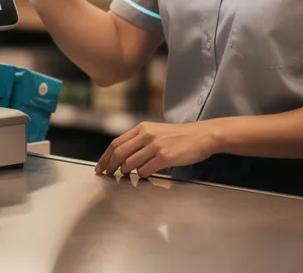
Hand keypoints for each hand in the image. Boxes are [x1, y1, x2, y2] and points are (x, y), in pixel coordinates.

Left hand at [95, 121, 219, 178]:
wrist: (202, 135)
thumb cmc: (180, 136)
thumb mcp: (157, 131)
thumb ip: (141, 139)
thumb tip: (123, 155)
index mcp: (142, 128)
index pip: (116, 142)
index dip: (105, 156)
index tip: (100, 166)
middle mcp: (147, 135)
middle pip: (119, 153)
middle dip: (110, 166)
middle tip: (107, 174)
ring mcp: (155, 146)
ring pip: (130, 163)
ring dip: (125, 172)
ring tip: (125, 175)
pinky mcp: (165, 157)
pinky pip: (146, 170)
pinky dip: (142, 175)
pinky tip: (144, 175)